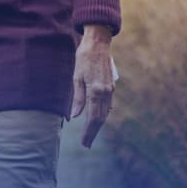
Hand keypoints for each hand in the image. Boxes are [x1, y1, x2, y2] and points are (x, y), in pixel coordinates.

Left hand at [70, 24, 114, 147]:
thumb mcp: (77, 77)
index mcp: (96, 91)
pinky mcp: (110, 86)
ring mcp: (110, 90)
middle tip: (86, 144)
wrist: (98, 43)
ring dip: (98, 125)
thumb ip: (78, 97)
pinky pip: (107, 105)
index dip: (89, 132)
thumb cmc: (84, 58)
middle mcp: (106, 92)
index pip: (93, 117)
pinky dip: (102, 114)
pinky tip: (97, 119)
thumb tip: (75, 116)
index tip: (84, 142)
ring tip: (90, 135)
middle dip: (93, 132)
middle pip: (100, 118)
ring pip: (105, 113)